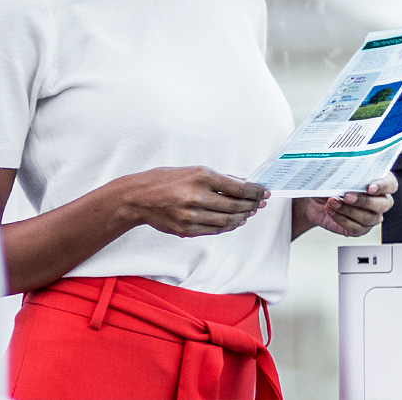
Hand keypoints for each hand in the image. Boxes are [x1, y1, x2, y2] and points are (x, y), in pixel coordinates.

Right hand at [118, 166, 268, 237]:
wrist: (138, 197)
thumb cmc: (165, 180)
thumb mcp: (193, 170)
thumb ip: (219, 178)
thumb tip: (243, 182)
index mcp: (200, 176)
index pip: (237, 187)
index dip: (254, 191)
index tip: (264, 192)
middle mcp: (196, 196)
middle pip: (235, 206)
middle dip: (251, 205)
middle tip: (260, 203)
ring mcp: (191, 215)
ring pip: (226, 221)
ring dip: (242, 217)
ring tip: (249, 213)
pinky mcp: (186, 229)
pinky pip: (214, 230)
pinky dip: (227, 227)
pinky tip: (234, 222)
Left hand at [295, 173, 397, 237]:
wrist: (315, 199)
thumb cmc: (330, 183)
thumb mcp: (338, 172)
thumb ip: (347, 171)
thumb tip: (347, 168)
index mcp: (379, 182)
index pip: (390, 185)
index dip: (382, 186)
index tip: (369, 187)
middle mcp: (379, 200)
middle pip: (383, 204)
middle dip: (364, 201)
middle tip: (346, 196)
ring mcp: (371, 216)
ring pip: (368, 218)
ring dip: (348, 210)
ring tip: (332, 201)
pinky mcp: (360, 229)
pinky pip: (355, 228)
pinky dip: (341, 219)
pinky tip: (331, 210)